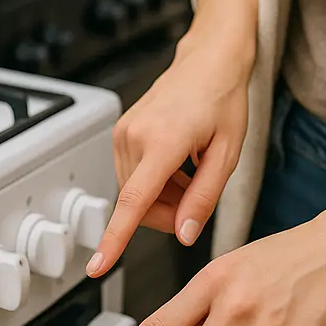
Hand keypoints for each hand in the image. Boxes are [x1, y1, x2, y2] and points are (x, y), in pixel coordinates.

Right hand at [86, 0, 257, 277]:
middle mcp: (135, 137)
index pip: (133, 203)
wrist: (210, 60)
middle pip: (139, 206)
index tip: (98, 265)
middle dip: (168, 215)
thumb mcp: (227, 154)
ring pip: (135, 195)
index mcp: (163, 143)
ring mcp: (123, 134)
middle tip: (197, 202)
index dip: (115, 240)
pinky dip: (155, 183)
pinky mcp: (120, 133)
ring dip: (163, 199)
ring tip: (191, 176)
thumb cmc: (224, 100)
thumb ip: (203, 198)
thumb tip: (185, 234)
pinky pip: (132, 176)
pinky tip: (178, 166)